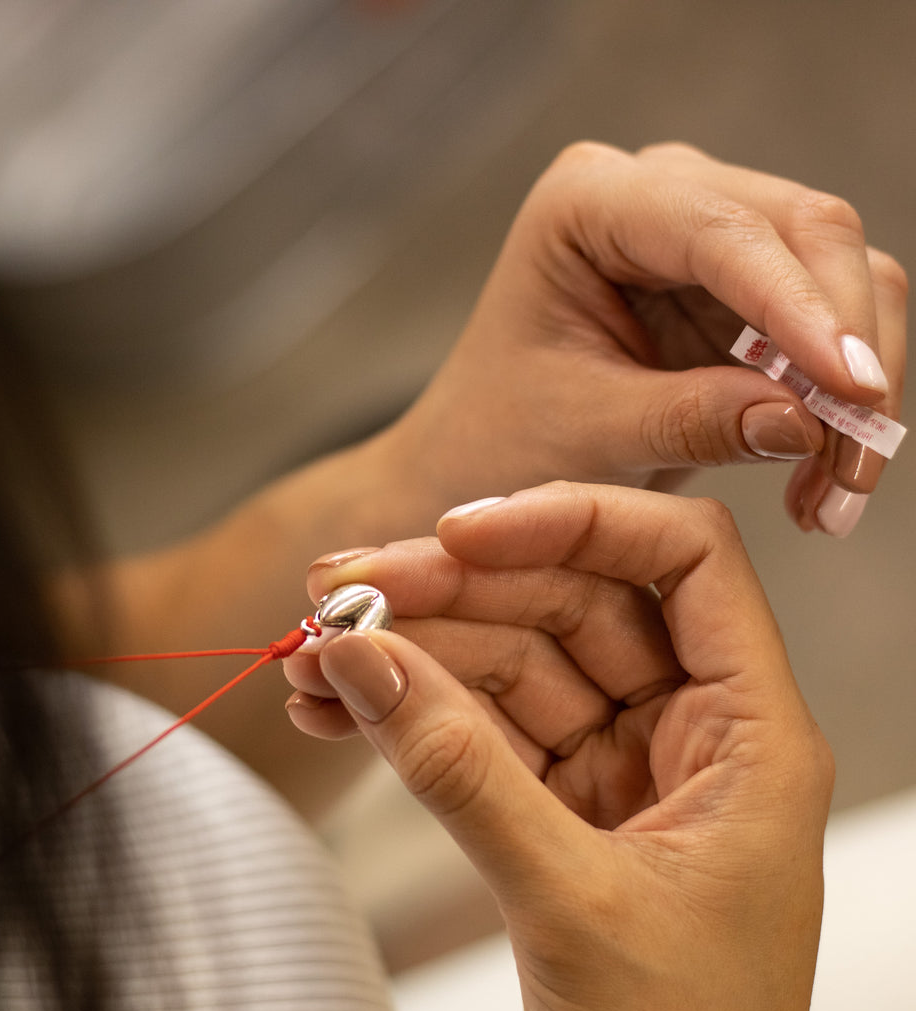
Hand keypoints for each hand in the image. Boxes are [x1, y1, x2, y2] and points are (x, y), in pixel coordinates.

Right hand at [284, 483, 833, 1010]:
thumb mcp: (572, 904)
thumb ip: (461, 773)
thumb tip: (370, 662)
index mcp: (750, 733)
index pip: (680, 560)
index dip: (574, 522)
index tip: (461, 532)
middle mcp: (687, 730)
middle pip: (567, 604)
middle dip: (449, 595)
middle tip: (342, 594)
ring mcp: (616, 764)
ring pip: (508, 663)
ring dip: (407, 654)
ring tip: (314, 655)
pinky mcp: (556, 803)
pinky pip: (476, 728)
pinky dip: (405, 714)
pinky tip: (341, 708)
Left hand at [382, 141, 905, 535]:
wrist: (483, 456)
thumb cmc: (501, 435)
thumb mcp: (587, 433)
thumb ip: (692, 419)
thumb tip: (811, 422)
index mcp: (587, 202)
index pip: (722, 231)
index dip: (801, 306)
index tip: (855, 389)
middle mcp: (655, 192)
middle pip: (806, 233)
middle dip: (845, 351)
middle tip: (855, 463)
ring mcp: (703, 233)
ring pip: (838, 274)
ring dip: (856, 383)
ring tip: (836, 489)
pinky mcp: (735, 287)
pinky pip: (825, 323)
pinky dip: (840, 396)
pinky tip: (826, 471)